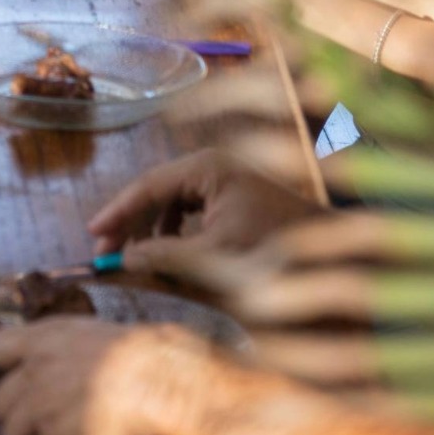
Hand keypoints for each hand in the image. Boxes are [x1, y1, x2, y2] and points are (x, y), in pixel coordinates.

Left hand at [0, 318, 207, 434]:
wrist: (155, 379)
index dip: (8, 365)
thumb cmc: (138, 352)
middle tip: (41, 417)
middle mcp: (32, 374)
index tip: (24, 374)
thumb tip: (61, 361)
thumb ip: (63, 346)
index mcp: (41, 340)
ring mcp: (40, 410)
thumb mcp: (91, 332)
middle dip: (18, 412)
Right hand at [84, 148, 322, 269]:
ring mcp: (233, 182)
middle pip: (160, 191)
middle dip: (133, 223)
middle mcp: (219, 167)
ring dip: (155, 230)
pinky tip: (175, 255)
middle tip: (107, 253)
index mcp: (209, 169)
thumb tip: (123, 260)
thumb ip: (163, 258)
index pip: (148, 185)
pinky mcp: (244, 201)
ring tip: (140, 259)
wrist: (340, 267)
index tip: (93, 236)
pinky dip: (180, 232)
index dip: (117, 212)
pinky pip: (198, 211)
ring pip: (177, 202)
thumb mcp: (212, 261)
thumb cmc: (279, 258)